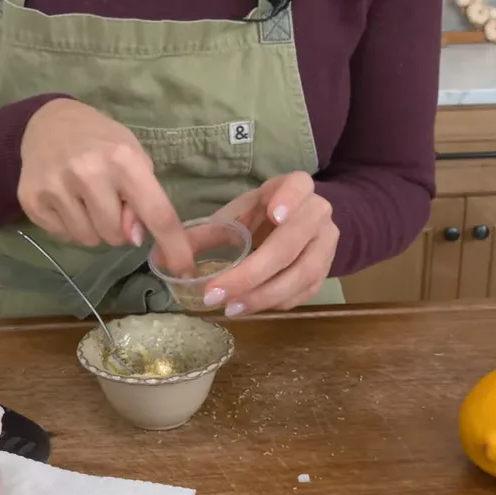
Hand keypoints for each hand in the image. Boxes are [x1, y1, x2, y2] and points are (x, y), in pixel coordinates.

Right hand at [18, 98, 194, 271]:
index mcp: (123, 160)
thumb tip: (135, 237)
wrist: (49, 122)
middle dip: (118, 227)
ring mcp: (56, 187)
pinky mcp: (31, 199)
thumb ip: (143, 198)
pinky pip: (63, 236)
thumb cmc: (102, 141)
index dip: (173, 245)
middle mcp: (88, 172)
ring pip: (88, 240)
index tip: (185, 269)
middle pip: (116, 236)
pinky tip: (66, 199)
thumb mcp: (134, 158)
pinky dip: (69, 225)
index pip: (156, 213)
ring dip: (93, 228)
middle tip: (108, 200)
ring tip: (86, 199)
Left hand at [203, 172, 338, 315]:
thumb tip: (168, 259)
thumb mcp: (238, 214)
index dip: (289, 200)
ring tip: (231, 307)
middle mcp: (318, 213)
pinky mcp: (326, 271)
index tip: (273, 215)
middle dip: (252, 272)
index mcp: (296, 187)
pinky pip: (304, 292)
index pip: (299, 186)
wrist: (298, 225)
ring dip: (263, 295)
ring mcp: (327, 244)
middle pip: (291, 243)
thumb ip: (209, 232)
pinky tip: (249, 308)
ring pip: (302, 274)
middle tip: (218, 292)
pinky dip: (275, 303)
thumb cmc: (261, 216)